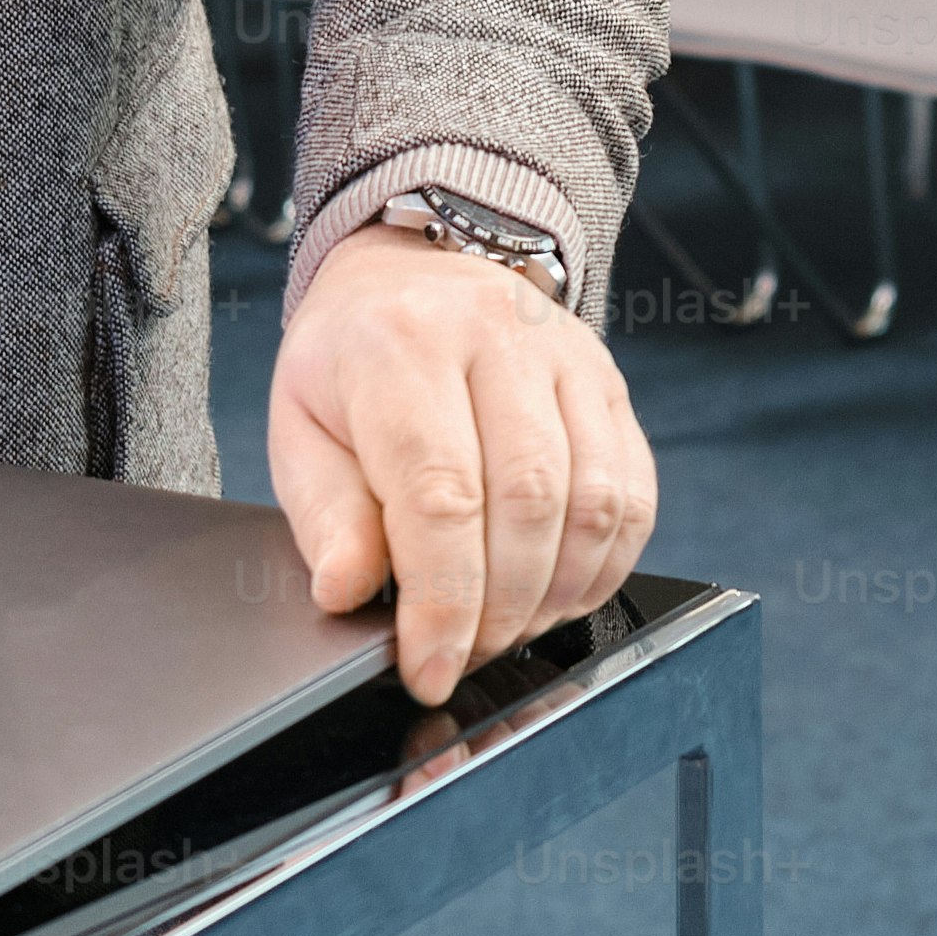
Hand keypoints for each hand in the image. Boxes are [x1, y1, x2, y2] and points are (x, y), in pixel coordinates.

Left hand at [268, 223, 655, 700]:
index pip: (439, 495)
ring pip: (594, 503)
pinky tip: (557, 592)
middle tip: (465, 652)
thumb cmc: (351, 361)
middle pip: (527, 504)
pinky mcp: (611, 384)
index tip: (427, 666)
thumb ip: (326, 516)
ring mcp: (568, 356)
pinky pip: (634, 494)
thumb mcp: (302, 430)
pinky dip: (604, 565)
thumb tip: (348, 592)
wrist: (413, 269)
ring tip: (507, 626)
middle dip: (499, 608)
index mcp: (402, 346)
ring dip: (555, 595)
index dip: (442, 602)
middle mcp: (496, 338)